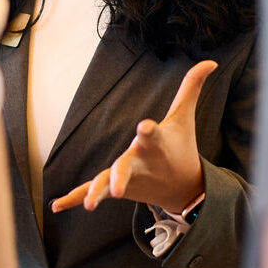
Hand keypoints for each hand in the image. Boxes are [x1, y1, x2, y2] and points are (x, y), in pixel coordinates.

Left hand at [52, 60, 217, 214]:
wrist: (184, 188)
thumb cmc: (182, 146)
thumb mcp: (185, 115)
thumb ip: (191, 86)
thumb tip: (210, 62)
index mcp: (155, 141)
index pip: (151, 133)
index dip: (148, 130)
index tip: (144, 126)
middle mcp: (140, 160)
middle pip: (128, 165)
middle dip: (121, 175)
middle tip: (117, 188)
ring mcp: (128, 177)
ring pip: (110, 183)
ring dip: (98, 192)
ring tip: (88, 204)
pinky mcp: (117, 188)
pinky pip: (94, 190)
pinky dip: (74, 197)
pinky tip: (56, 205)